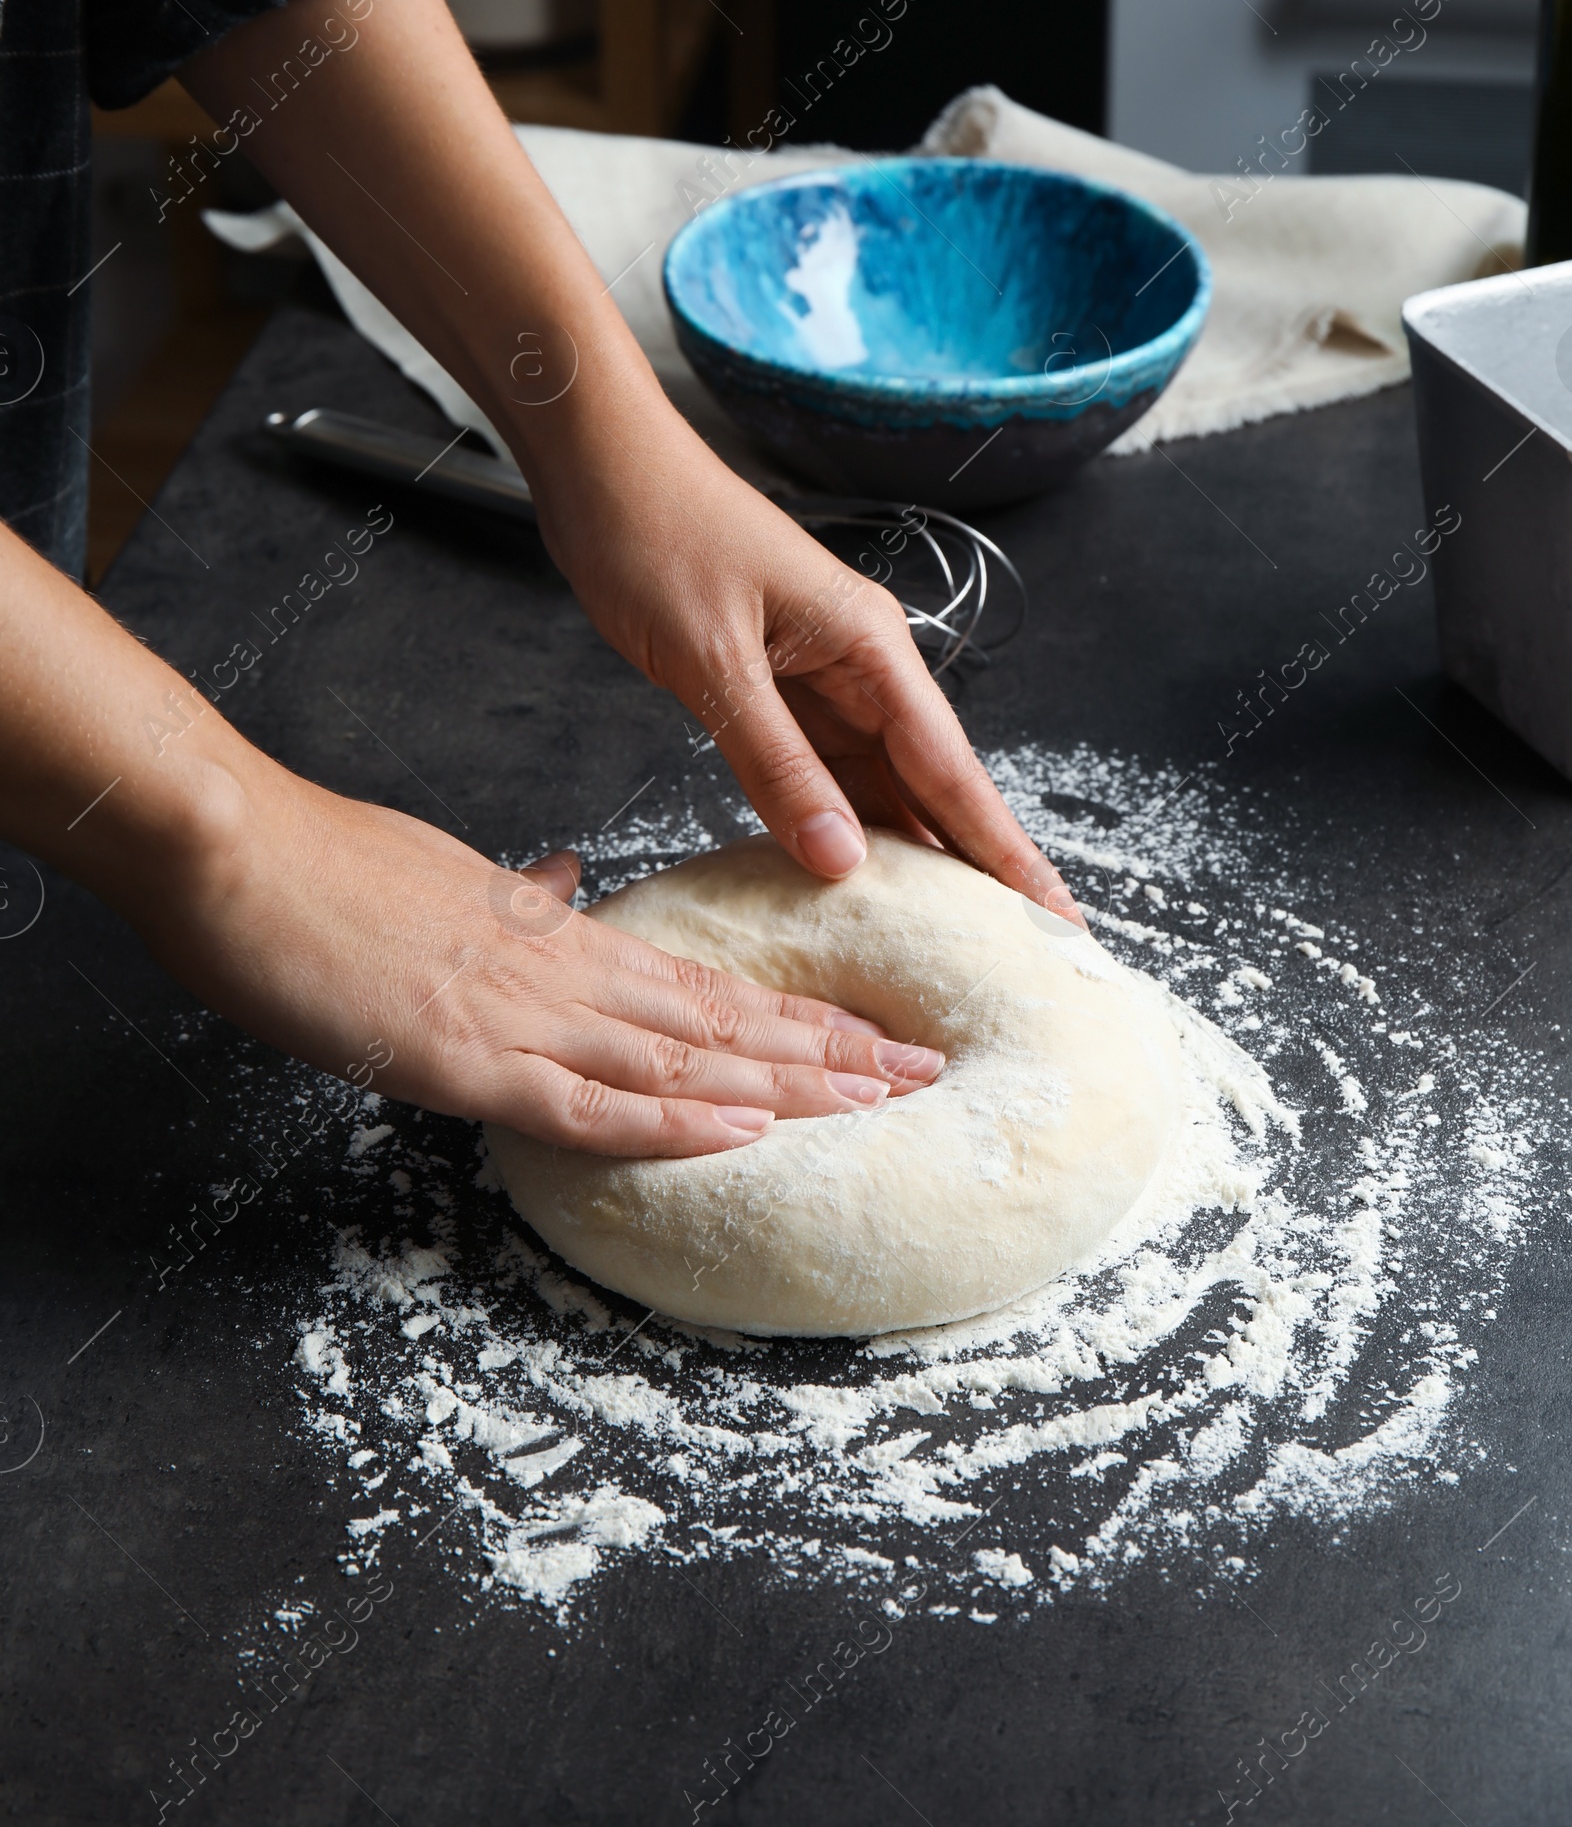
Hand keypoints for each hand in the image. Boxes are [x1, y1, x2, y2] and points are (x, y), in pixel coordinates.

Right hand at [146, 761, 946, 1155]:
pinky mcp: (463, 1058)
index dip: (791, 1014)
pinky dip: (670, 1124)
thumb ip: (511, 890)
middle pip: (719, 1021)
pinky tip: (742, 1133)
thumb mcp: (440, 871)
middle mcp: (559, 973)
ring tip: (878, 1101)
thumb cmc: (325, 864)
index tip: (866, 1031)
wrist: (237, 850)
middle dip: (827, 1051)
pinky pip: (586, 1105)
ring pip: (681, 1061)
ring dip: (786, 1086)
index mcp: (553, 933)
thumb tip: (561, 877)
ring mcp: (518, 1015)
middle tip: (922, 1070)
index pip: (701, 985)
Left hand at [178, 0, 1080, 924]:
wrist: (599, 466)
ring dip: (915, 851)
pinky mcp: (775, 682)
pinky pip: (826, 767)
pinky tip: (862, 876)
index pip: (953, 770)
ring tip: (961, 935)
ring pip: (882, 780)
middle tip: (1032, 949)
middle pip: (934, 782)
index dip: (1002, 852)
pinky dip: (845, 820)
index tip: (1055, 919)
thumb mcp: (713, 664)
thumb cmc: (655, 538)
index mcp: (868, 647)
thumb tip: (847, 862)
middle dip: (979, 864)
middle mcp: (862, 663)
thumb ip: (778, 766)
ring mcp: (820, 674)